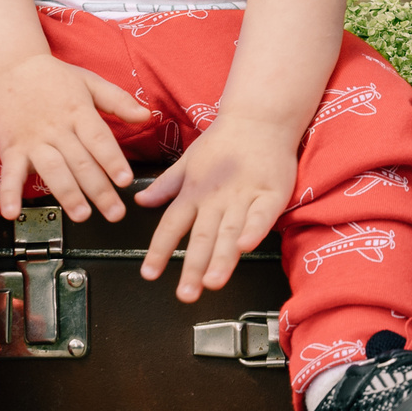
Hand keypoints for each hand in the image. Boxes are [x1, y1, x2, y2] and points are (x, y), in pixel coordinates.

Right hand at [0, 53, 151, 221]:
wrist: (6, 65)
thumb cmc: (51, 76)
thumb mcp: (89, 81)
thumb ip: (118, 100)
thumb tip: (146, 114)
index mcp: (78, 112)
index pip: (99, 139)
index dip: (112, 161)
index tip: (125, 180)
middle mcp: (57, 128)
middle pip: (80, 161)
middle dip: (99, 190)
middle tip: (115, 213)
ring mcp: (33, 140)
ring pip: (52, 170)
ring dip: (67, 194)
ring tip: (81, 214)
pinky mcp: (11, 148)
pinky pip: (10, 173)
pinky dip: (9, 193)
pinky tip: (12, 212)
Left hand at [135, 116, 296, 301]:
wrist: (259, 117)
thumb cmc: (224, 140)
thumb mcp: (188, 162)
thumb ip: (166, 185)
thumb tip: (141, 201)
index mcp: (193, 191)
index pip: (171, 225)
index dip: (159, 251)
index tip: (149, 273)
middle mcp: (215, 197)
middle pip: (201, 237)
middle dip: (192, 267)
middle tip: (186, 293)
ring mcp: (243, 195)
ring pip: (229, 232)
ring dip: (221, 258)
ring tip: (212, 282)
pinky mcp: (271, 193)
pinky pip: (261, 215)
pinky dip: (253, 230)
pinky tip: (246, 247)